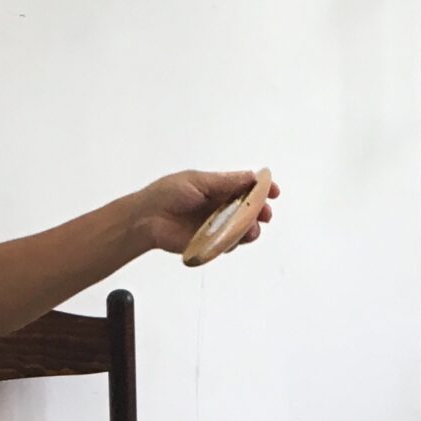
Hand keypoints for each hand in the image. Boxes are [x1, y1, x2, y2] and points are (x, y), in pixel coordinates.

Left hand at [132, 170, 278, 257]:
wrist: (147, 218)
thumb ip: (225, 182)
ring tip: (250, 230)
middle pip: (249, 210)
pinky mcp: (210, 243)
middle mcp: (220, 207)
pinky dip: (234, 242)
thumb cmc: (168, 194)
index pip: (247, 187)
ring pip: (242, 229)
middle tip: (264, 214)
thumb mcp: (198, 181)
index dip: (262, 189)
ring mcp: (216, 226)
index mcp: (219, 188)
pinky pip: (228, 244)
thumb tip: (252, 176)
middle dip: (260, 211)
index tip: (273, 192)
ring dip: (250, 229)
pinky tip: (234, 240)